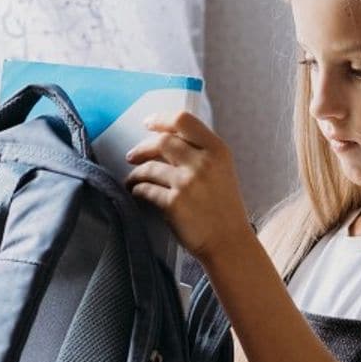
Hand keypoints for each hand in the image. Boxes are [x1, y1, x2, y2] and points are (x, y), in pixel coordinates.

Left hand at [124, 111, 252, 262]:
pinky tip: (137, 192)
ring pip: (149, 167)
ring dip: (136, 173)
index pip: (183, 120)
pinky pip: (146, 190)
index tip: (148, 124)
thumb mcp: (222, 171)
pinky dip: (137, 190)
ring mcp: (187, 183)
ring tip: (132, 179)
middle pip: (162, 141)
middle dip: (142, 148)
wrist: (229, 242)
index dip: (161, 119)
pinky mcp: (173, 204)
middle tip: (131, 156)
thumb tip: (167, 140)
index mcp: (217, 150)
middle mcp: (203, 163)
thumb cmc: (224, 208)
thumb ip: (201, 152)